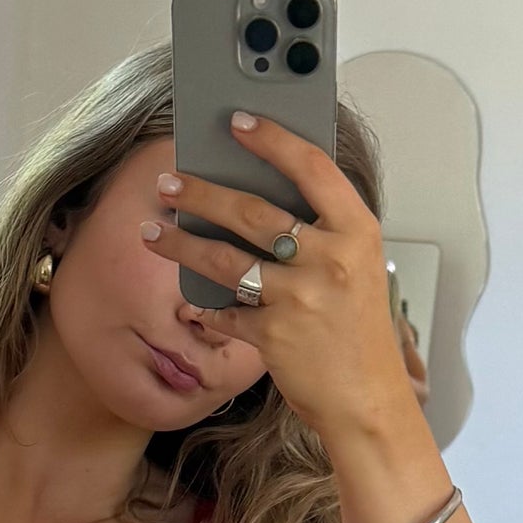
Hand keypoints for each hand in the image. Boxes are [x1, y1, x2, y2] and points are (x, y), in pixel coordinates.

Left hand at [143, 113, 419, 447]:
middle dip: (202, 193)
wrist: (369, 401)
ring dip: (181, 242)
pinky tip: (192, 302)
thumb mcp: (357, 269)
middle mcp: (331, 259)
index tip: (237, 121)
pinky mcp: (274, 334)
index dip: (272, 139)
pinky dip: (206, 307)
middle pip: (253, 210)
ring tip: (153, 231)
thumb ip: (320, 233)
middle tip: (170, 182)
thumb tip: (255, 195)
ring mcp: (301, 297)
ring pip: (224, 257)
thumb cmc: (360, 332)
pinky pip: (226, 310)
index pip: (312, 168)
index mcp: (357, 232)